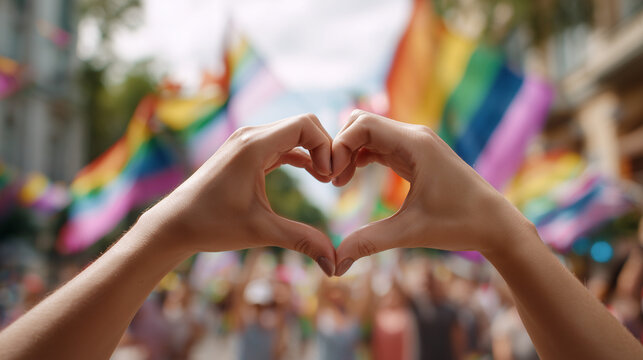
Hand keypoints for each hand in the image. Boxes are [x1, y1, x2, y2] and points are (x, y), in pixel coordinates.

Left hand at [143, 114, 336, 275]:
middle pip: (303, 125)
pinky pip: (282, 145)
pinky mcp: (245, 153)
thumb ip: (301, 240)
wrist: (174, 224)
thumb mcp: (261, 232)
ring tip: (326, 179)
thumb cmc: (211, 225)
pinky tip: (313, 175)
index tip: (330, 178)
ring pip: (293, 134)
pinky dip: (300, 156)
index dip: (326, 146)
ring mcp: (247, 142)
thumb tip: (334, 264)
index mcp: (253, 146)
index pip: (305, 125)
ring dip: (313, 152)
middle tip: (333, 179)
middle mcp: (250, 136)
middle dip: (324, 148)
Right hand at [331, 110, 531, 275]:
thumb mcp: (410, 232)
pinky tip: (351, 179)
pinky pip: (380, 146)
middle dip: (341, 146)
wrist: (495, 224)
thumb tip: (335, 263)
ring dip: (350, 152)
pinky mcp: (416, 155)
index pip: (364, 125)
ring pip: (369, 133)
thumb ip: (369, 241)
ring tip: (338, 182)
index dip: (340, 145)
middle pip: (362, 122)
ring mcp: (416, 144)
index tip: (331, 176)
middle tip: (332, 179)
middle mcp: (415, 136)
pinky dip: (361, 157)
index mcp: (415, 144)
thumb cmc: (460, 224)